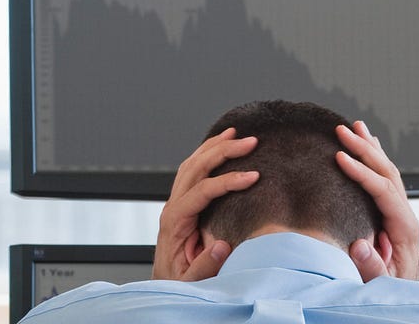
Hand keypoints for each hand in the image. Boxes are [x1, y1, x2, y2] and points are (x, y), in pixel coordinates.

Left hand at [152, 128, 259, 280]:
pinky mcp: (182, 203)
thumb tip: (222, 245)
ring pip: (192, 164)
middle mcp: (173, 207)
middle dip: (223, 151)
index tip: (253, 177)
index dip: (228, 181)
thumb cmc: (178, 283)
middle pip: (195, 168)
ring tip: (235, 133)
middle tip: (250, 142)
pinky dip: (206, 155)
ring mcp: (176, 202)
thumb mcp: (190, 281)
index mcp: (174, 221)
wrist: (165, 286)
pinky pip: (192, 172)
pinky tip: (219, 147)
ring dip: (214, 147)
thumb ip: (204, 266)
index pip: (202, 190)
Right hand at [336, 120, 418, 280]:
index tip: (340, 158)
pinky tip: (367, 146)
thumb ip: (372, 266)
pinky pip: (383, 180)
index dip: (361, 172)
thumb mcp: (379, 283)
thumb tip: (360, 244)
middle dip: (365, 148)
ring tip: (355, 127)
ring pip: (387, 172)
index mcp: (404, 229)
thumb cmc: (387, 290)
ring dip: (370, 148)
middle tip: (343, 130)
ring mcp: (398, 213)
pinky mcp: (390, 214)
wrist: (397, 296)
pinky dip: (373, 160)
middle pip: (387, 172)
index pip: (383, 190)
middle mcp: (404, 216)